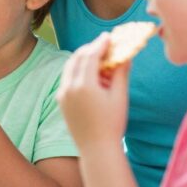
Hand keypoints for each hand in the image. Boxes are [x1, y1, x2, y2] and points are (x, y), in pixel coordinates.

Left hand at [56, 34, 129, 148]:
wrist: (96, 149)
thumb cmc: (112, 124)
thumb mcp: (120, 97)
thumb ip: (120, 73)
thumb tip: (125, 55)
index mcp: (84, 85)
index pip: (90, 56)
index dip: (99, 44)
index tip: (108, 36)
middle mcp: (69, 87)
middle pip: (77, 58)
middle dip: (89, 48)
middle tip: (103, 44)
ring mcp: (62, 94)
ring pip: (69, 67)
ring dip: (82, 59)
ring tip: (97, 57)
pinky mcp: (61, 101)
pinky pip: (67, 78)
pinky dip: (77, 71)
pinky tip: (90, 73)